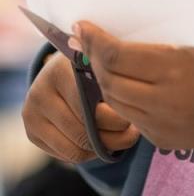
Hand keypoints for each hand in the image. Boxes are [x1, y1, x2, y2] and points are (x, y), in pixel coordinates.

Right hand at [22, 51, 139, 163]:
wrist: (63, 69)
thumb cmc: (92, 67)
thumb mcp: (102, 66)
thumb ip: (112, 82)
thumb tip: (130, 114)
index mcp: (60, 69)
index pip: (88, 103)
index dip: (114, 115)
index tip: (132, 116)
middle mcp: (40, 91)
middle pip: (82, 129)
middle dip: (112, 134)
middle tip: (133, 131)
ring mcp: (32, 113)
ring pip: (75, 147)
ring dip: (102, 147)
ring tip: (122, 138)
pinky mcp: (32, 133)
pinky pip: (67, 155)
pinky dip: (89, 153)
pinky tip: (102, 140)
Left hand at [73, 22, 193, 150]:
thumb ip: (162, 43)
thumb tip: (124, 33)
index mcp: (175, 67)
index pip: (117, 55)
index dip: (95, 40)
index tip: (82, 26)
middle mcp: (162, 98)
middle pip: (109, 80)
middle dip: (93, 59)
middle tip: (86, 41)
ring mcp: (159, 123)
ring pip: (114, 101)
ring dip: (104, 80)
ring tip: (102, 61)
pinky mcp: (160, 139)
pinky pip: (130, 117)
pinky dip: (123, 99)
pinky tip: (126, 85)